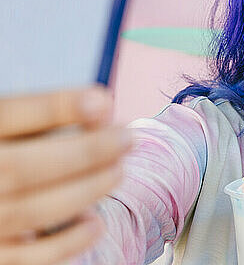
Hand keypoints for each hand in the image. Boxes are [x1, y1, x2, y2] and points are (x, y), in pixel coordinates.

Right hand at [0, 86, 131, 264]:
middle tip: (127, 139)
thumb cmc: (8, 156)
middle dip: (86, 152)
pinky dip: (69, 241)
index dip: (56, 107)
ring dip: (86, 189)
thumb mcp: (15, 129)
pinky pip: (32, 257)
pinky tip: (96, 223)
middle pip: (25, 166)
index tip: (103, 100)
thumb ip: (47, 117)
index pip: (10, 115)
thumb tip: (103, 105)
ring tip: (118, 172)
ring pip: (33, 210)